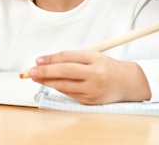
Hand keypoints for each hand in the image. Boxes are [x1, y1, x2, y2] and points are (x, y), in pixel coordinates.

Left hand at [29, 50, 151, 103]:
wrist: (128, 83)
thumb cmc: (107, 67)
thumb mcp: (92, 56)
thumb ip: (70, 58)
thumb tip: (46, 62)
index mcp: (95, 60)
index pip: (68, 58)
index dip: (50, 59)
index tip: (38, 60)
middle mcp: (95, 75)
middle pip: (65, 72)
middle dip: (45, 72)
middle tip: (31, 71)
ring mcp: (93, 90)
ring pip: (64, 86)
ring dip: (47, 82)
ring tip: (35, 77)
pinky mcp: (90, 101)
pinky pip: (69, 94)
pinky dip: (58, 88)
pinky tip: (49, 84)